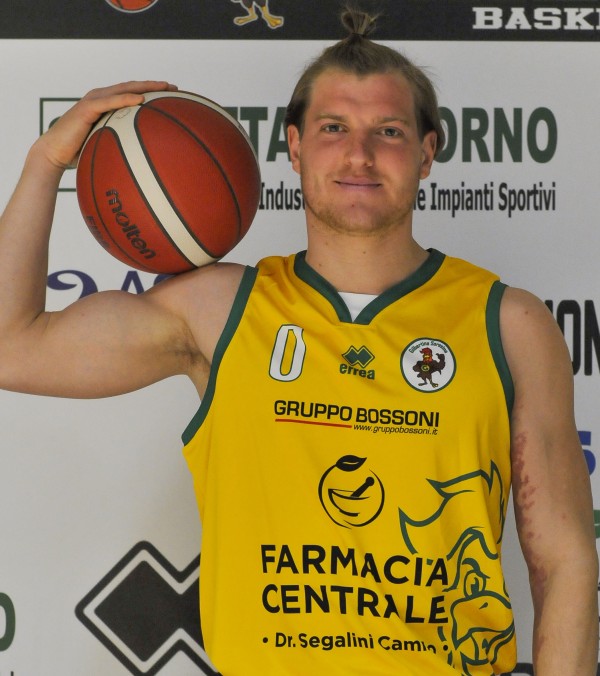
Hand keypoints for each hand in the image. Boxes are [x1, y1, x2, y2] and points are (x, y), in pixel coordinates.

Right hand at [35, 80, 177, 170]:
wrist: (55, 153)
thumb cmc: (79, 153)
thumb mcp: (105, 147)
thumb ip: (120, 147)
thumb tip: (142, 161)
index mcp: (106, 105)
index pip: (132, 94)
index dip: (152, 92)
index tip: (172, 95)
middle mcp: (101, 98)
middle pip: (132, 87)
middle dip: (154, 86)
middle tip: (175, 88)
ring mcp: (94, 101)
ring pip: (124, 89)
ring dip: (145, 87)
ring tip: (164, 88)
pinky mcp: (87, 108)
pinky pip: (110, 101)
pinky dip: (126, 99)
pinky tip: (141, 100)